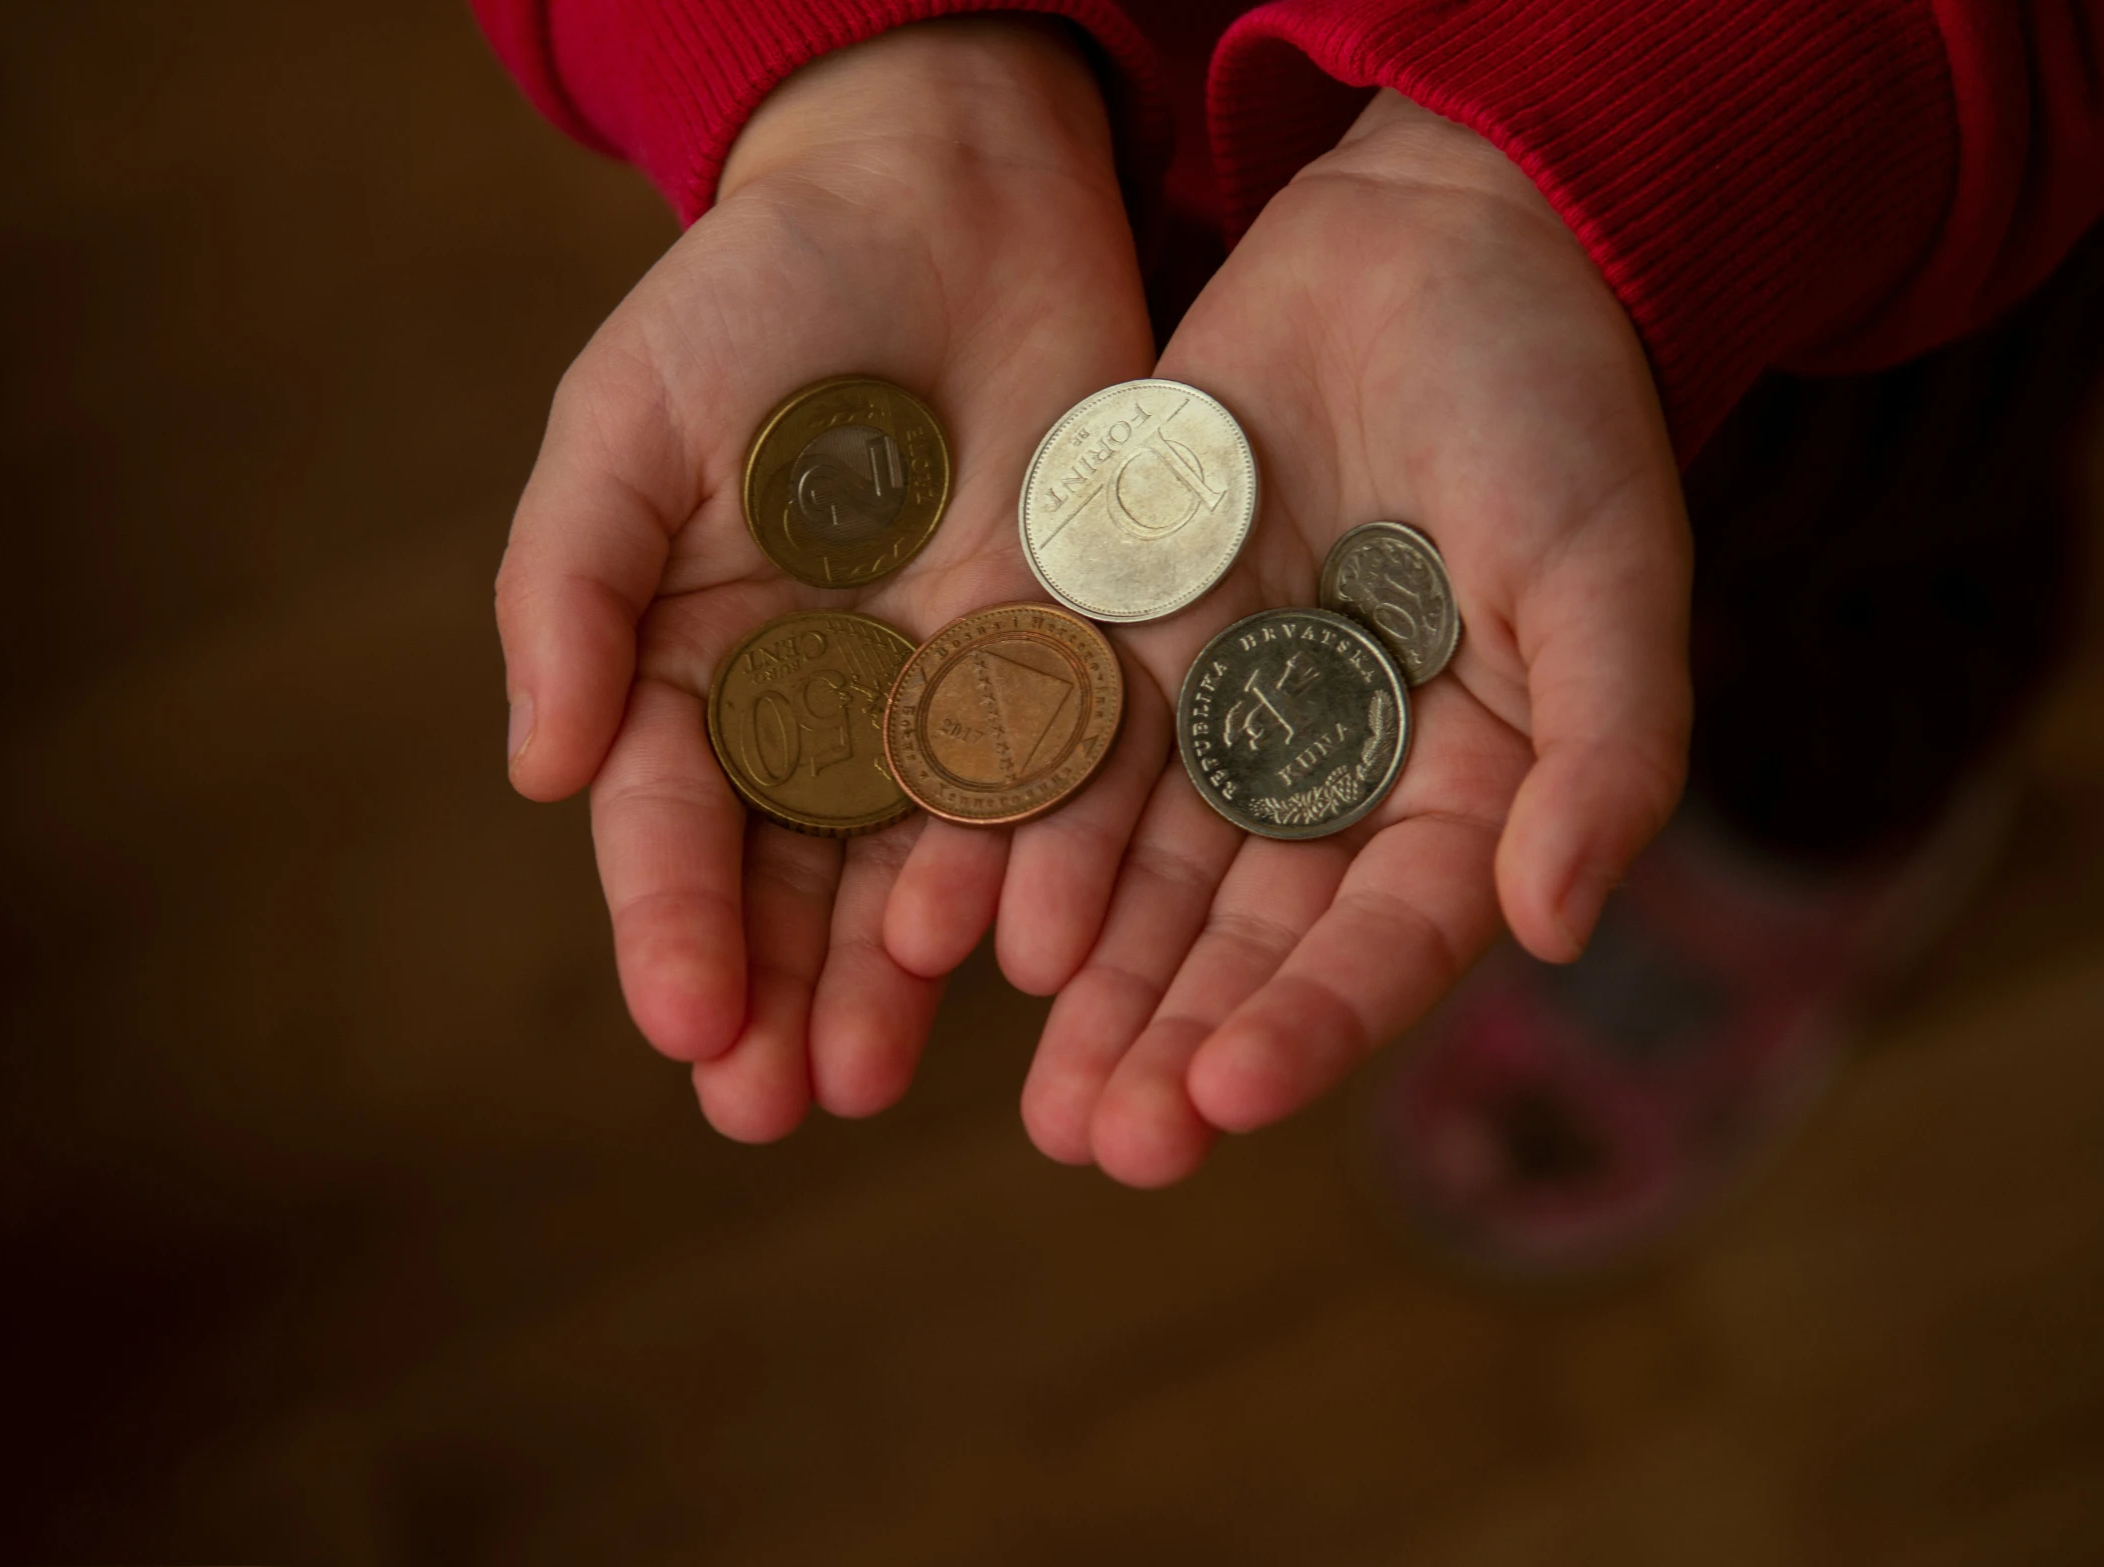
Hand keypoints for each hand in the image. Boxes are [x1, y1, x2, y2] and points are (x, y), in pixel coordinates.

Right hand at [496, 21, 1157, 1139]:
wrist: (946, 195)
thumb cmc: (758, 298)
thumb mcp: (628, 424)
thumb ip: (573, 591)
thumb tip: (538, 772)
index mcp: (692, 664)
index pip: (672, 819)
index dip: (669, 922)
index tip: (681, 1020)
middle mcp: (814, 708)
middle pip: (787, 879)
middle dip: (774, 993)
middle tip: (766, 1108)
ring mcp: (938, 697)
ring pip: (909, 866)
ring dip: (887, 976)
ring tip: (868, 1075)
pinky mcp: (1060, 664)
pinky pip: (1039, 785)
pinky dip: (1019, 870)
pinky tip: (1006, 957)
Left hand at [1011, 90, 1694, 1184]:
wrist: (1439, 236)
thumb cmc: (1559, 400)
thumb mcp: (1611, 572)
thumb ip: (1604, 752)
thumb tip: (1557, 925)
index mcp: (1461, 787)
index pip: (1382, 938)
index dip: (1310, 1020)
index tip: (1227, 1097)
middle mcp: (1327, 770)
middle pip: (1242, 934)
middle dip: (1171, 1036)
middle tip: (1098, 1142)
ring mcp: (1216, 701)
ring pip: (1136, 865)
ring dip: (1083, 972)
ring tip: (1026, 1084)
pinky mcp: (1123, 622)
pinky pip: (1058, 739)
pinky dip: (1010, 824)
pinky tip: (952, 915)